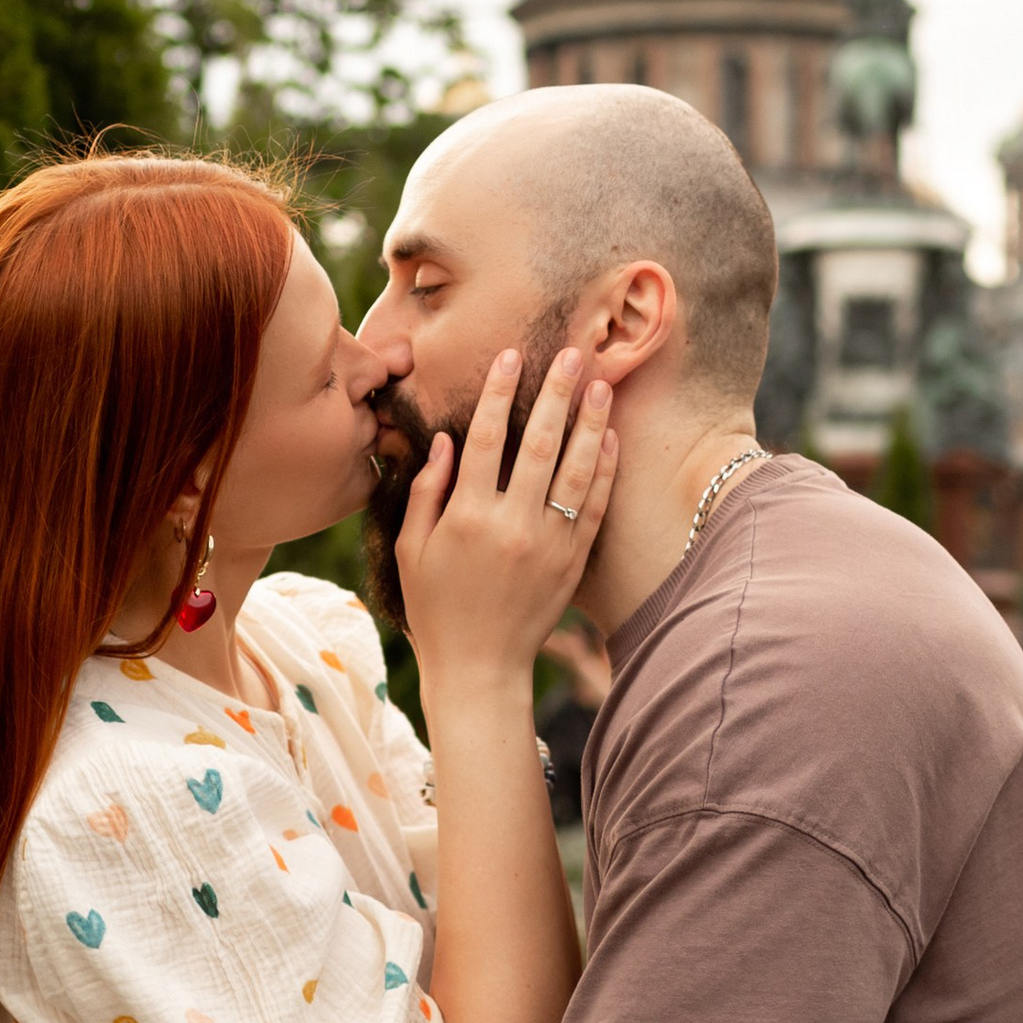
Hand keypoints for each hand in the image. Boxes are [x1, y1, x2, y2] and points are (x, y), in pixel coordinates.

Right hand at [393, 349, 618, 689]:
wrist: (480, 668)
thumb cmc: (436, 608)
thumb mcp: (413, 549)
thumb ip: (426, 492)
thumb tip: (444, 440)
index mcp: (467, 518)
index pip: (487, 439)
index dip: (500, 393)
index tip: (512, 356)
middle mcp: (512, 526)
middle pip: (539, 444)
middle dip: (555, 394)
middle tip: (571, 354)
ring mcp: (548, 544)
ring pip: (575, 470)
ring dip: (590, 424)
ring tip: (600, 385)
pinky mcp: (572, 562)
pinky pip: (593, 506)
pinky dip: (604, 470)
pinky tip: (610, 438)